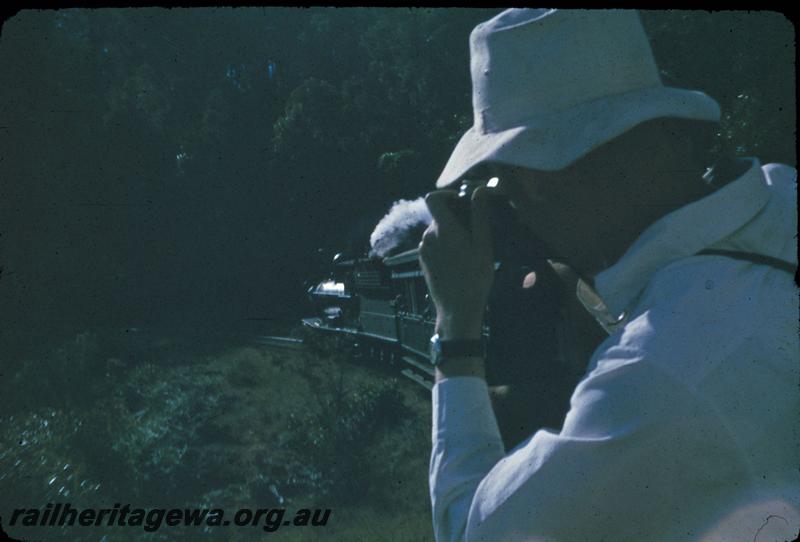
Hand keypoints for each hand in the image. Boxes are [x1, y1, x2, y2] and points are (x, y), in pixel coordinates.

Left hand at [418, 186, 493, 339]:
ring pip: (436, 231)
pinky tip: (458, 260)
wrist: (457, 308)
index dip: (445, 195)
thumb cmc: (474, 277)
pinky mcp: (422, 261)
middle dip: (454, 217)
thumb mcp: (483, 245)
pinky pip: (433, 244)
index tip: (460, 201)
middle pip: (438, 216)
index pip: (432, 198)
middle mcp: (428, 237)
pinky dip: (444, 245)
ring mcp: (423, 250)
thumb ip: (479, 216)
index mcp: (443, 230)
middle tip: (474, 231)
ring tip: (468, 249)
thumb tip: (480, 190)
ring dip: (449, 233)